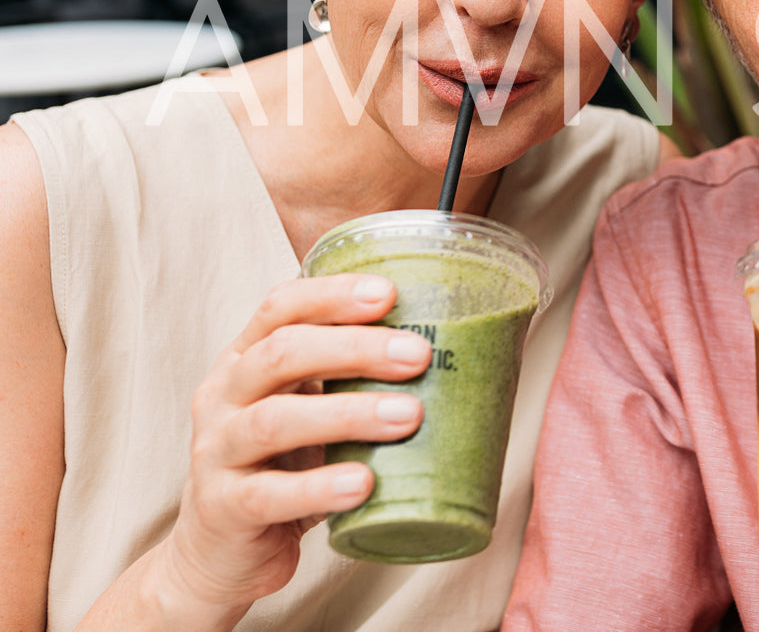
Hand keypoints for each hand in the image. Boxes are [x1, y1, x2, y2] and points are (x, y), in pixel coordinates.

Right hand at [149, 274, 431, 620]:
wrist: (222, 554)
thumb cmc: (284, 465)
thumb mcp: (310, 407)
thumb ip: (352, 377)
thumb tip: (452, 345)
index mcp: (245, 359)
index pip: (280, 308)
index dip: (332, 295)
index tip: (390, 293)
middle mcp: (223, 397)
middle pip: (282, 354)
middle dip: (354, 349)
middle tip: (418, 355)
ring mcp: (216, 453)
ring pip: (274, 421)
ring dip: (348, 414)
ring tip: (408, 416)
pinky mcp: (223, 509)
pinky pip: (269, 495)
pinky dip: (320, 487)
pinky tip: (365, 483)